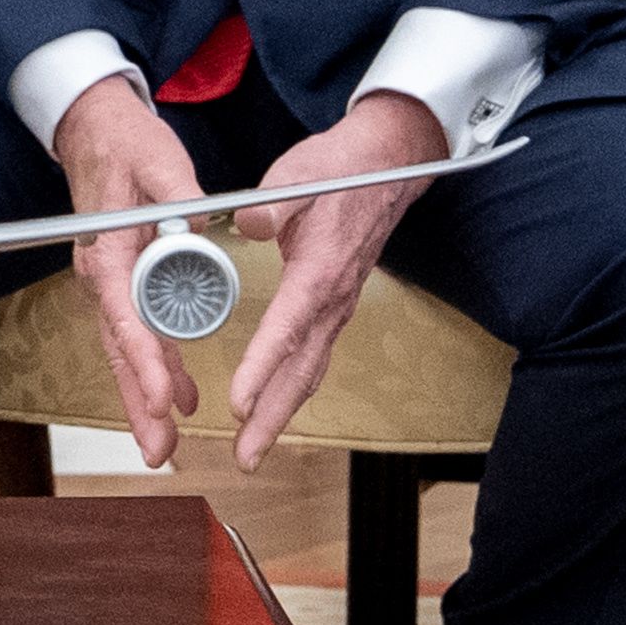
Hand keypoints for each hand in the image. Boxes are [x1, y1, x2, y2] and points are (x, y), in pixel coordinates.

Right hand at [51, 76, 204, 468]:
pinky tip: (179, 397)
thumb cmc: (124, 144)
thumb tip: (195, 230)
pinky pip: (136, 333)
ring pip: (125, 349)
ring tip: (164, 443)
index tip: (164, 397)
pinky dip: (154, 369)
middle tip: (159, 449)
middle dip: (138, 402)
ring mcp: (110, 281)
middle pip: (120, 348)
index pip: (126, 315)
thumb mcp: (158, 160)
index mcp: (110, 250)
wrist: (94, 131)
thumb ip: (178, 196)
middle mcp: (102, 274)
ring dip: (144, 396)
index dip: (145, 360)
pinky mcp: (122, 281)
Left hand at [225, 91, 449, 470]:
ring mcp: (337, 307)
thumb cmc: (341, 170)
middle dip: (272, 416)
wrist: (388, 167)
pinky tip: (273, 409)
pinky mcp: (335, 306)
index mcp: (320, 271)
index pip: (288, 329)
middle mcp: (332, 299)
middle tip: (245, 457)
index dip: (262, 368)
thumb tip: (248, 223)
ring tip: (254, 449)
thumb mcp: (299, 174)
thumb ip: (272, 204)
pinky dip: (293, 390)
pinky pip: (314, 358)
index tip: (237, 401)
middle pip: (302, 370)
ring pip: (310, 371)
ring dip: (281, 413)